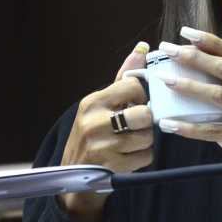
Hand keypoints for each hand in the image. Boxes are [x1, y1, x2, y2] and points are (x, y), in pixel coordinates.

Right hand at [58, 42, 154, 221]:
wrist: (73, 174)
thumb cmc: (93, 132)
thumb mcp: (101, 104)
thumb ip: (124, 77)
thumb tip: (143, 47)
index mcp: (93, 102)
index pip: (133, 86)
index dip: (143, 95)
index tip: (137, 103)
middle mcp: (95, 123)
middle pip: (144, 114)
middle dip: (145, 122)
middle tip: (136, 125)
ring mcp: (103, 146)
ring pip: (148, 137)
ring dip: (145, 141)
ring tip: (131, 141)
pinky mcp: (112, 166)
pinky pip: (146, 156)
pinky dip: (142, 157)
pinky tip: (128, 155)